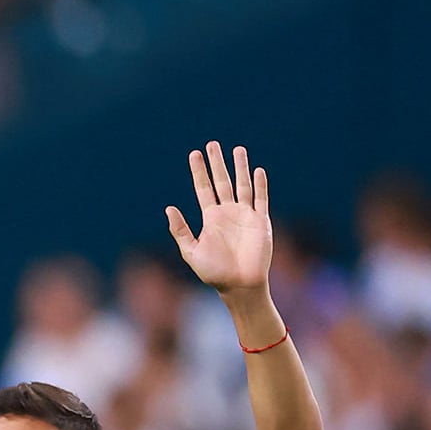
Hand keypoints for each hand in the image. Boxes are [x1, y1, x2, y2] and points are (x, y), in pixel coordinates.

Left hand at [165, 141, 272, 297]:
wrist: (239, 285)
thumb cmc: (214, 272)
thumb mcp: (191, 251)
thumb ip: (180, 230)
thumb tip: (168, 208)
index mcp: (211, 218)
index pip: (203, 189)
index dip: (199, 172)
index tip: (194, 154)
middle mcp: (228, 213)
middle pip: (222, 181)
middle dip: (217, 163)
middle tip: (212, 144)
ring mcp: (245, 215)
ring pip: (243, 185)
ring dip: (241, 167)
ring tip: (237, 149)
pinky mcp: (261, 221)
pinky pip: (261, 199)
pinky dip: (260, 185)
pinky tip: (258, 170)